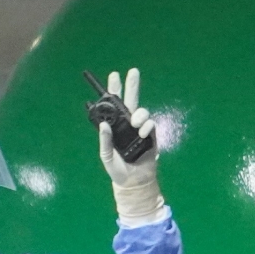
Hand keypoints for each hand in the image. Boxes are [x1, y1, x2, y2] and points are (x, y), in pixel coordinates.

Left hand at [97, 68, 164, 222]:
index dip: (114, 90)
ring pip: (142, 112)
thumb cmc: (117, 170)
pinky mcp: (151, 137)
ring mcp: (140, 130)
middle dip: (132, 85)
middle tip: (132, 71)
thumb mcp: (106, 156)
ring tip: (134, 123)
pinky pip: (150, 125)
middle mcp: (128, 124)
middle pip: (131, 101)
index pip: (114, 106)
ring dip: (139, 114)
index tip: (114, 76)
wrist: (134, 182)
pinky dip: (146, 126)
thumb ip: (104, 140)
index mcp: (115, 126)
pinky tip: (142, 133)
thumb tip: (103, 125)